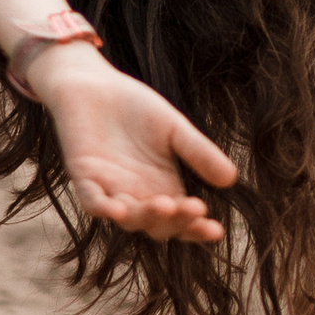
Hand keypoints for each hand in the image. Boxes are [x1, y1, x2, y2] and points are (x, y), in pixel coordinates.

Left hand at [35, 45, 236, 241]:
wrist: (94, 84)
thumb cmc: (135, 108)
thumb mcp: (174, 128)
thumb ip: (198, 152)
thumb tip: (231, 179)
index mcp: (162, 188)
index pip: (182, 219)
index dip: (196, 229)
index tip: (216, 230)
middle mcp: (137, 196)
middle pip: (158, 225)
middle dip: (176, 222)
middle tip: (194, 209)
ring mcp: (109, 190)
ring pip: (128, 218)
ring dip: (145, 216)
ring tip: (165, 205)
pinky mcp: (83, 178)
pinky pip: (92, 201)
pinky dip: (104, 208)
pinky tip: (118, 208)